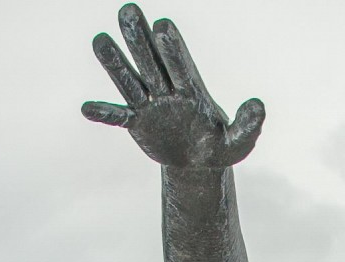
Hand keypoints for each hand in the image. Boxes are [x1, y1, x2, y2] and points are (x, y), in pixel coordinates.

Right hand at [82, 4, 264, 168]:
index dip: (172, 47)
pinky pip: (118, 116)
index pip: (180, 65)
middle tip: (129, 9)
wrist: (199, 163)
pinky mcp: (138, 122)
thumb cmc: (220, 148)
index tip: (163, 25)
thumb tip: (258, 105)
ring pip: (130, 80)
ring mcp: (151, 105)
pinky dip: (104, 113)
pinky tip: (86, 108)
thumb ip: (249, 124)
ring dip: (114, 62)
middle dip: (140, 38)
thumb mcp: (239, 142)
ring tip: (99, 40)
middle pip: (152, 61)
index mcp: (193, 91)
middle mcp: (168, 91)